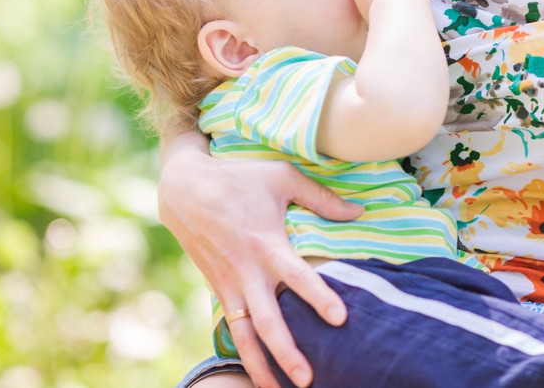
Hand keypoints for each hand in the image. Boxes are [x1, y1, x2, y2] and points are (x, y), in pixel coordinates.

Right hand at [158, 132, 363, 386]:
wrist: (183, 189)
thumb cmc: (239, 178)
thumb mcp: (282, 177)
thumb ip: (321, 198)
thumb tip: (359, 212)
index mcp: (266, 243)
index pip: (296, 276)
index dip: (318, 297)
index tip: (340, 318)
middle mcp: (247, 271)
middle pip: (268, 321)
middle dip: (287, 353)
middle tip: (308, 379)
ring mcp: (230, 284)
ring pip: (245, 335)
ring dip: (261, 365)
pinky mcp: (219, 289)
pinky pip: (233, 327)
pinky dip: (245, 352)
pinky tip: (258, 373)